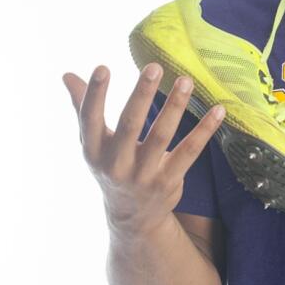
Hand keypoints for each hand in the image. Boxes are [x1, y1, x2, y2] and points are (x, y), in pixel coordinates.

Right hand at [63, 62, 224, 237]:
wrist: (131, 217)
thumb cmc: (110, 167)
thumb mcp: (93, 143)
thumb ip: (82, 107)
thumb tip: (67, 75)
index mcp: (94, 150)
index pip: (90, 119)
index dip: (94, 94)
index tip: (103, 67)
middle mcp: (116, 164)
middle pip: (130, 125)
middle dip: (141, 95)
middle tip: (154, 67)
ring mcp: (143, 174)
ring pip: (161, 135)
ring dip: (175, 106)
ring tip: (186, 81)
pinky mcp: (168, 181)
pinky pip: (189, 151)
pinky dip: (205, 130)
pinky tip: (217, 110)